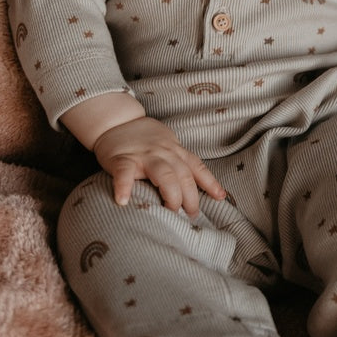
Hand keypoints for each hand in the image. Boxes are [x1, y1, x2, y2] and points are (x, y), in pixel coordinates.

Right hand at [92, 116, 225, 213]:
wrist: (115, 121)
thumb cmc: (143, 139)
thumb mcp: (167, 145)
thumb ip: (179, 161)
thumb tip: (195, 185)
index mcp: (175, 151)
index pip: (197, 166)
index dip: (210, 182)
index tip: (220, 197)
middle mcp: (163, 152)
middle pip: (183, 174)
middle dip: (190, 196)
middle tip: (192, 215)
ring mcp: (143, 155)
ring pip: (163, 174)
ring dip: (171, 194)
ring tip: (172, 212)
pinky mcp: (121, 159)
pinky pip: (124, 173)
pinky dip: (124, 187)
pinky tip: (123, 201)